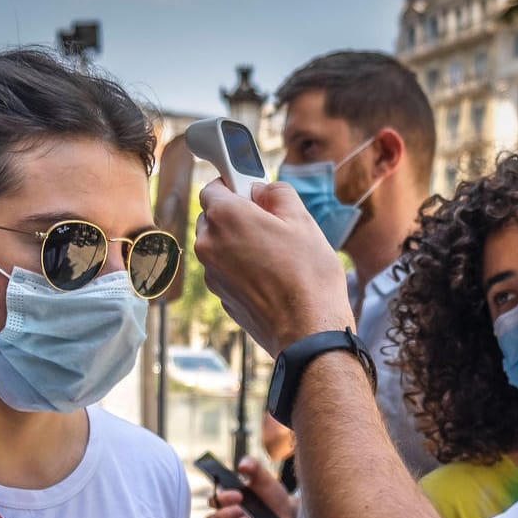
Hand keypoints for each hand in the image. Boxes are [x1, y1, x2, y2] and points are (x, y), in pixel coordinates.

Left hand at [194, 179, 354, 354]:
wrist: (307, 331)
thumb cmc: (308, 276)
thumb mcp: (302, 220)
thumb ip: (277, 193)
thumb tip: (262, 191)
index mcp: (225, 217)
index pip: (213, 187)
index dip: (234, 186)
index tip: (252, 193)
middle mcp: (209, 244)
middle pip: (214, 218)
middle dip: (237, 216)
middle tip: (271, 225)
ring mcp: (212, 274)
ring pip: (219, 246)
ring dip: (239, 244)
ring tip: (275, 256)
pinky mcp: (222, 297)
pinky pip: (226, 271)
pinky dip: (241, 269)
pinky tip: (271, 278)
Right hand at [202, 457, 295, 517]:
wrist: (289, 514)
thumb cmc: (273, 495)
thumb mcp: (264, 478)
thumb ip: (253, 467)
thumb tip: (241, 466)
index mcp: (227, 501)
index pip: (213, 501)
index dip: (222, 498)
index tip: (238, 494)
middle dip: (223, 515)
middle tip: (240, 509)